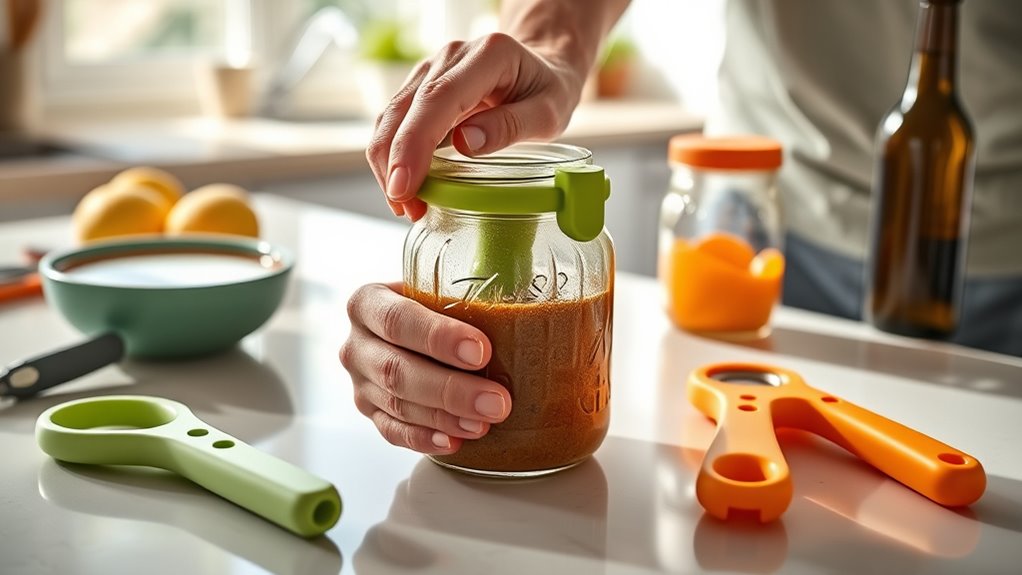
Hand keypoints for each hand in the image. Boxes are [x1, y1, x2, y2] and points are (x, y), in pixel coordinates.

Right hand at [340, 282, 511, 453]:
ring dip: (445, 418)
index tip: (482, 351)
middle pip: (397, 370)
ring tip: (485, 422)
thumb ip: (479, 292)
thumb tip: (551, 309)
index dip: (439, 337)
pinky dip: (425, 439)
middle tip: (496, 401)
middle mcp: (357, 343)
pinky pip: (393, 432)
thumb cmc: (436, 304)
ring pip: (398, 404)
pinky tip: (455, 441)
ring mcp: (361, 382)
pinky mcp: (371, 413)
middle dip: (451, 389)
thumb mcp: (446, 285)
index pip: (397, 319)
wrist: (411, 326)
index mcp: (368, 302)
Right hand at [366, 32, 583, 220]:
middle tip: (406, 208)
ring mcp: (431, 68)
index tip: (405, 186)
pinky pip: (397, 120)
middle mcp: (451, 56)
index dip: (414, 144)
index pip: (437, 99)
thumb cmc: (547, 89)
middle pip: (404, 109)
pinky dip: (395, 155)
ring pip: (391, 116)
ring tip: (406, 205)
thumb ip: (510, 125)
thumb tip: (465, 144)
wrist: (542, 66)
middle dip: (394, 163)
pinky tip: (406, 186)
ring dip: (389, 163)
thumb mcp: (547, 112)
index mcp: (487, 55)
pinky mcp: (421, 86)